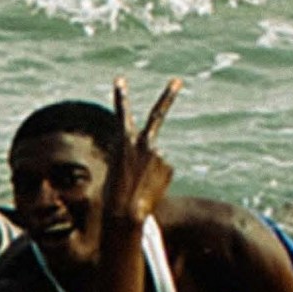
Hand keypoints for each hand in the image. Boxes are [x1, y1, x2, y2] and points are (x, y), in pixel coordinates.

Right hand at [102, 75, 181, 228]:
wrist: (126, 213)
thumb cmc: (114, 194)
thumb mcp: (117, 167)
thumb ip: (132, 154)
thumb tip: (152, 155)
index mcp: (124, 139)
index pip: (121, 112)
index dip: (121, 95)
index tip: (120, 79)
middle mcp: (144, 141)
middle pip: (157, 114)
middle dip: (168, 95)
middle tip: (178, 80)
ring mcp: (158, 153)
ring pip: (156, 158)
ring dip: (150, 170)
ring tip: (140, 186)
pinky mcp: (169, 166)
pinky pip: (162, 170)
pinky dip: (157, 179)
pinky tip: (149, 190)